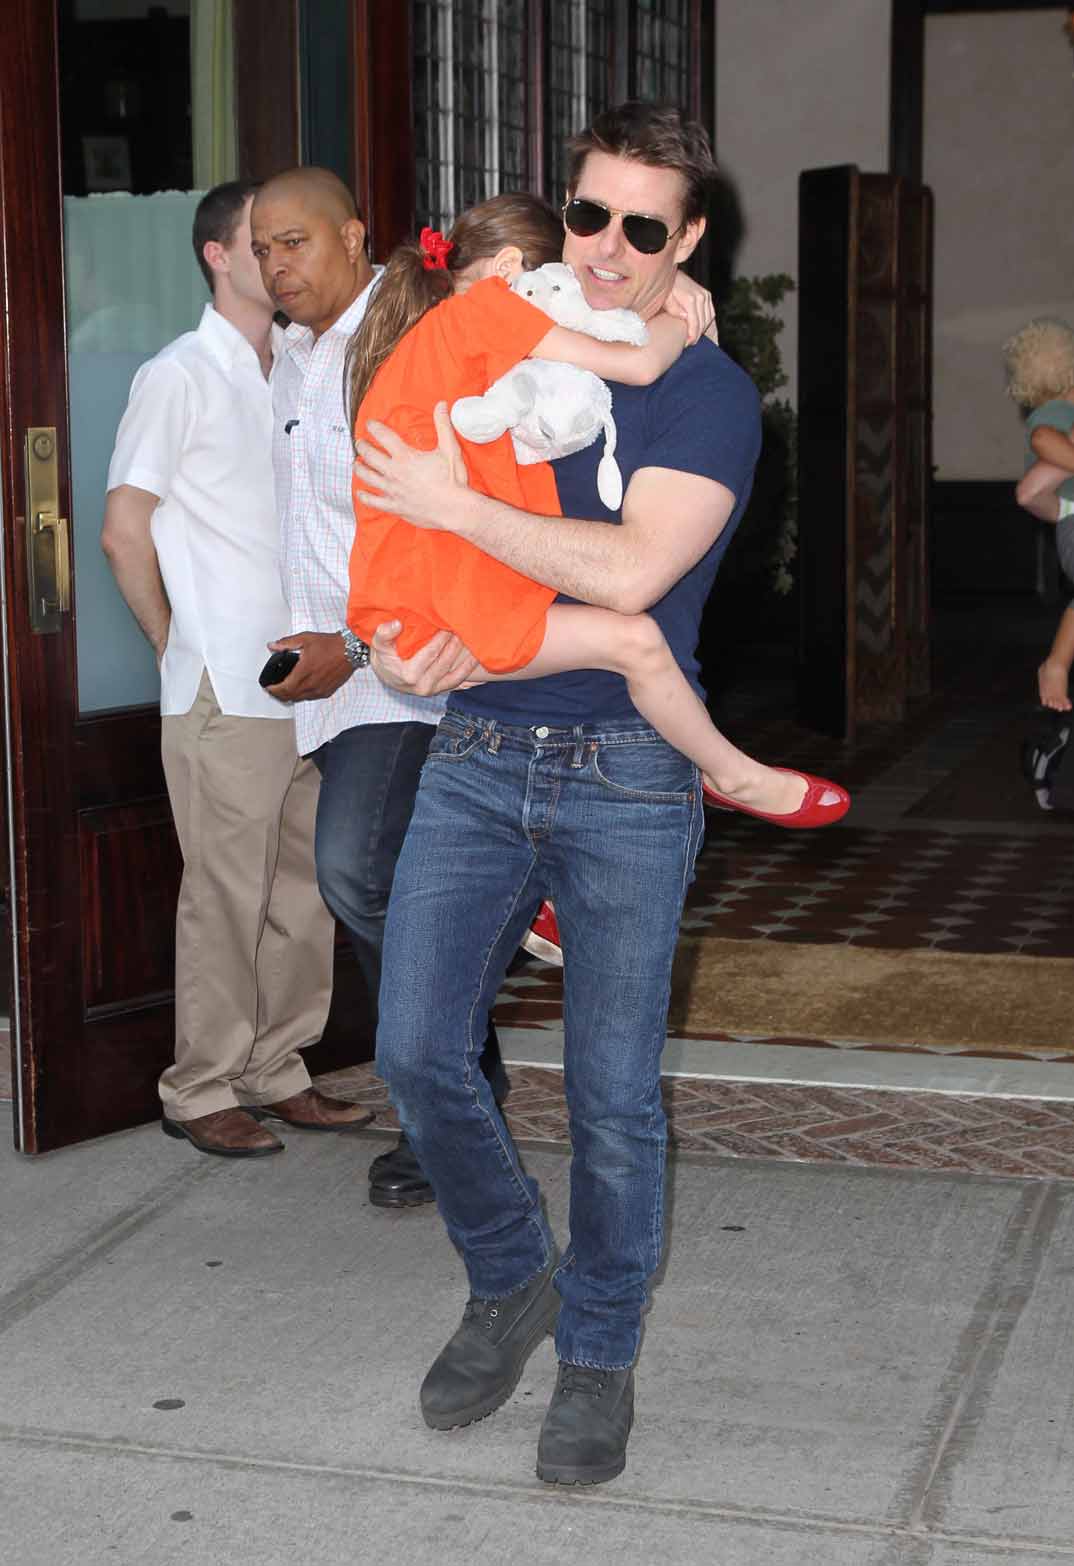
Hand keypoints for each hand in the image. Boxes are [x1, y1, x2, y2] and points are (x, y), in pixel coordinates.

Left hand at [264, 631, 352, 701]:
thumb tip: (272, 646)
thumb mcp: (305, 638)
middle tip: (273, 690)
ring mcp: (319, 690)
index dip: (273, 690)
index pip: (283, 689)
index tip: (267, 687)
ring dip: (290, 696)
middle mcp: (311, 685)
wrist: (350, 651)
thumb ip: (286, 643)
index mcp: (303, 672)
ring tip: (284, 690)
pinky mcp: (327, 691)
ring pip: (299, 698)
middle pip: (289, 697)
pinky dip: (302, 695)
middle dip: (278, 695)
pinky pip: (310, 697)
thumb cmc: (331, 645)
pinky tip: (300, 689)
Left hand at [353, 403, 470, 531]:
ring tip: (356, 464)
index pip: (384, 436)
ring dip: (360, 468)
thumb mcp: (450, 450)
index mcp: (405, 457)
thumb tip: (441, 405)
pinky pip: (374, 501)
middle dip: (362, 446)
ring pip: (368, 477)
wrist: (454, 509)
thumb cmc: (452, 481)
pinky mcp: (395, 506)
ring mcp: (392, 490)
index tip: (369, 424)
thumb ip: (443, 426)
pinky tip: (360, 492)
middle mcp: (394, 472)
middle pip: (370, 456)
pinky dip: (365, 496)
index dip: (374, 427)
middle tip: (359, 442)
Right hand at [370, 619, 479, 696]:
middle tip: (464, 628)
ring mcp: (432, 691)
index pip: (430, 653)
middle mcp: (422, 686)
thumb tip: (396, 625)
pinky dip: (469, 672)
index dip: (441, 638)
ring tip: (475, 642)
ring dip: (467, 659)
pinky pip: (458, 682)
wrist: (387, 675)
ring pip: (456, 674)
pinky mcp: (440, 692)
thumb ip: (384, 634)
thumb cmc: (384, 657)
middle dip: (456, 644)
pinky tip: (478, 660)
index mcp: (409, 675)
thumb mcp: (379, 645)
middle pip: (445, 662)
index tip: (448, 623)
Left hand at [665, 270, 716, 345]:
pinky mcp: (706, 295)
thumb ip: (674, 309)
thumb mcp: (665, 300)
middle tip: (689, 344)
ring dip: (703, 330)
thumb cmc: (665, 289)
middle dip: (697, 335)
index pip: (696, 323)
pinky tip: (701, 329)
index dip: (692, 336)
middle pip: (704, 323)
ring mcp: (705, 295)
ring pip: (709, 318)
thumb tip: (685, 318)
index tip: (687, 344)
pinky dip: (707, 322)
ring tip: (694, 338)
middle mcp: (701, 296)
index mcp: (691, 299)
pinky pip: (711, 312)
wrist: (669, 275)